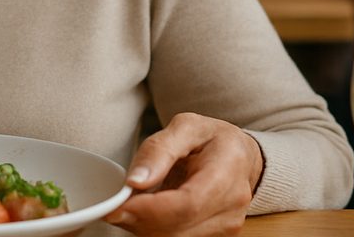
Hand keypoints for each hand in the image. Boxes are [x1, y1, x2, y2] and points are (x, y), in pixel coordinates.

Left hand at [104, 112, 262, 236]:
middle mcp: (231, 205)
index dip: (151, 210)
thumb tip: (136, 180)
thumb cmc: (211, 138)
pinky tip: (145, 211)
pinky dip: (155, 228)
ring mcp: (227, 224)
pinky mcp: (216, 235)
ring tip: (129, 205)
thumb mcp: (185, 126)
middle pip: (179, 227)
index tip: (120, 205)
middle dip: (140, 219)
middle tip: (114, 206)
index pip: (188, 203)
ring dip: (145, 226)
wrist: (239, 156)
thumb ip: (159, 150)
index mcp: (227, 170)